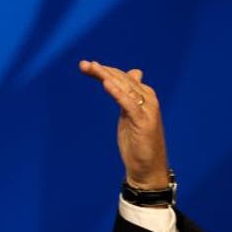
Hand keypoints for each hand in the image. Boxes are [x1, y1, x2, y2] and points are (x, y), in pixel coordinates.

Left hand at [78, 60, 170, 188]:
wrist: (147, 167)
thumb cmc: (138, 141)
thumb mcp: (130, 114)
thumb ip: (129, 95)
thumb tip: (135, 73)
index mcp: (144, 96)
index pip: (122, 77)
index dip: (104, 70)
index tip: (86, 65)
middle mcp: (147, 99)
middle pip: (122, 79)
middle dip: (102, 71)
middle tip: (84, 64)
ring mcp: (147, 110)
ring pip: (125, 88)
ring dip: (107, 76)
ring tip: (93, 68)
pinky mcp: (144, 122)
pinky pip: (129, 104)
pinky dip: (118, 93)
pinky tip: (106, 85)